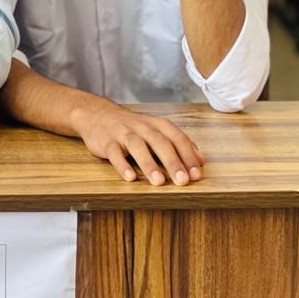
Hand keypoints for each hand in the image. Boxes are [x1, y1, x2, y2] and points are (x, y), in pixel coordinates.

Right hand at [72, 101, 204, 184]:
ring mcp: (123, 133)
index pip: (177, 138)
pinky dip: (122, 165)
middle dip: (172, 162)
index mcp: (157, 124)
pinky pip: (114, 153)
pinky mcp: (106, 141)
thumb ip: (177, 144)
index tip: (196, 174)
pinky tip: (130, 178)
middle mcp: (142, 126)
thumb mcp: (156, 130)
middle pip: (159, 142)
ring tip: (159, 182)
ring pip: (137, 146)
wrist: (97, 115)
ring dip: (149, 164)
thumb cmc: (132, 128)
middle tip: (183, 181)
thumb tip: (200, 161)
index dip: (188, 155)